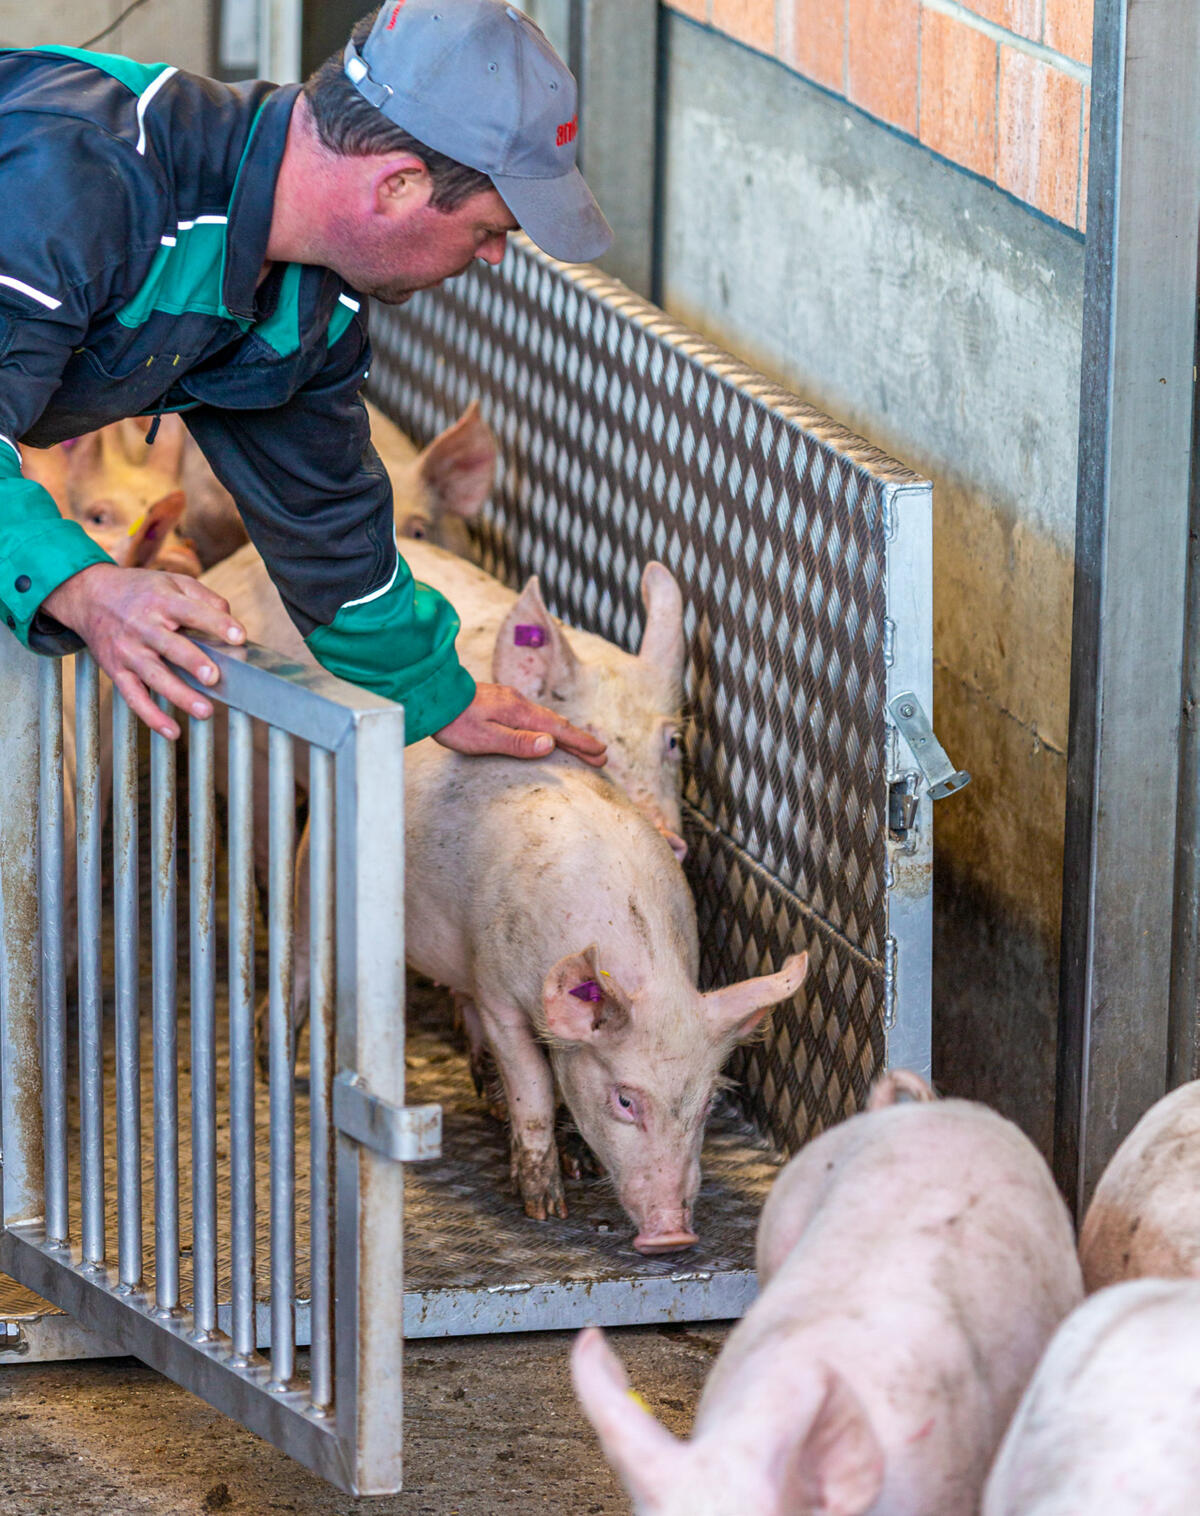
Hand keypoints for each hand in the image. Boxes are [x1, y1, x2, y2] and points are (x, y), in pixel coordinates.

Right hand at [41, 562, 245, 739]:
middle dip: (192, 661)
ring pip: (154, 676)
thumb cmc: (141, 591)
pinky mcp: (116, 671)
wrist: (89, 596)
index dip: (217, 623)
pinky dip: (151, 717)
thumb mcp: (173, 582)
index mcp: (161, 601)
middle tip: (213, 676)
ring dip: (179, 695)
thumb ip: (205, 598)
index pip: (192, 612)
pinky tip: (172, 732)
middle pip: (170, 646)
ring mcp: (128, 650)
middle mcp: (142, 626)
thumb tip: (232, 620)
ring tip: (205, 710)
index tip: (239, 636)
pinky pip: (134, 697)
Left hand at [433, 682, 606, 765]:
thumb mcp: (486, 737)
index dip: (581, 743)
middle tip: (599, 755)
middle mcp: (518, 702)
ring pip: (545, 718)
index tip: (600, 753)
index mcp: (519, 712)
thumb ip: (518, 742)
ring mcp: (509, 699)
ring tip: (579, 745)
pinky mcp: (500, 701)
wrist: (431, 696)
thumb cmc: (455, 722)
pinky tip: (545, 730)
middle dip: (579, 740)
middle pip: (557, 724)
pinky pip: (533, 715)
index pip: (558, 730)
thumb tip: (551, 744)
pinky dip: (548, 726)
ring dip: (565, 733)